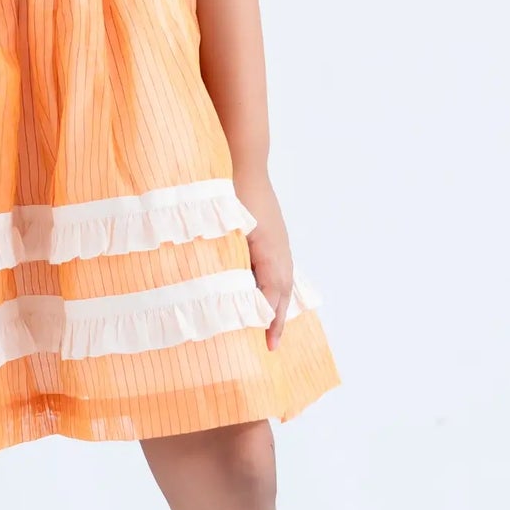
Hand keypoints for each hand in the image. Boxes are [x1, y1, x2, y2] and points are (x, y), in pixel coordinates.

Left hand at [234, 168, 293, 349]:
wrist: (244, 162)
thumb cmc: (231, 194)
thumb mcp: (229, 234)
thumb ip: (229, 263)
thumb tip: (227, 293)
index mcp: (271, 256)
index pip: (273, 299)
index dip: (270, 324)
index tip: (267, 347)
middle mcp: (281, 252)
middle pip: (282, 294)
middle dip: (276, 319)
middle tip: (270, 344)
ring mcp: (280, 242)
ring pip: (282, 281)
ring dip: (275, 302)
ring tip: (268, 323)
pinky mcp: (274, 235)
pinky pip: (278, 267)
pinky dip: (273, 284)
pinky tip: (261, 289)